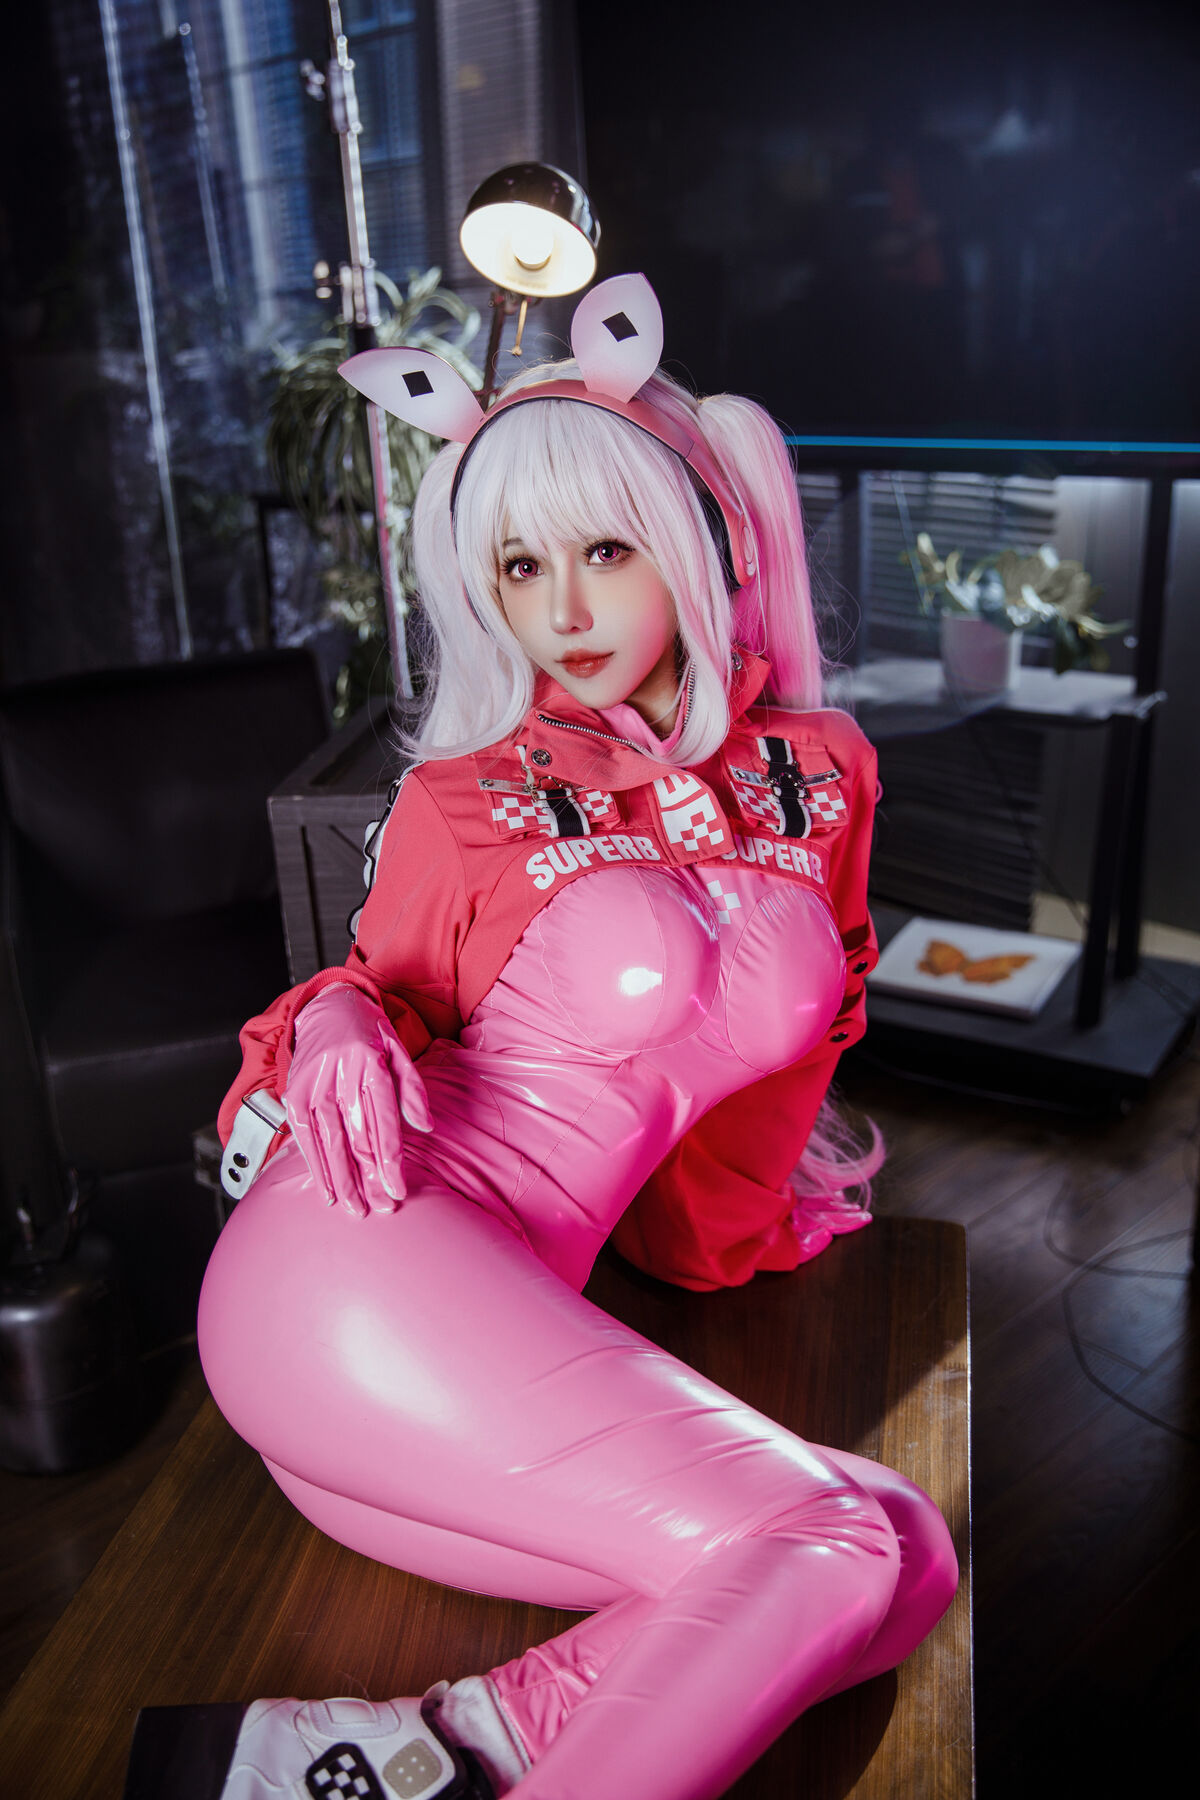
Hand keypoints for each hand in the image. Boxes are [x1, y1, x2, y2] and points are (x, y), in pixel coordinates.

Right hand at [284, 986, 432, 1216]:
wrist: (328, 1006)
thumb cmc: (369, 1034)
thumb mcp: (399, 1051)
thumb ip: (412, 1090)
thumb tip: (425, 1127)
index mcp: (371, 1066)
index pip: (383, 1125)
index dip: (390, 1163)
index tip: (398, 1191)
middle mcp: (341, 1077)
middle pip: (356, 1139)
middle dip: (369, 1179)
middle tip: (381, 1208)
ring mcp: (314, 1086)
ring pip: (330, 1143)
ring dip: (343, 1181)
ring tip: (355, 1209)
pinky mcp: (294, 1095)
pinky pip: (304, 1138)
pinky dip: (316, 1166)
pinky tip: (327, 1190)